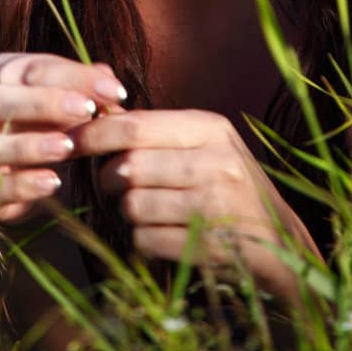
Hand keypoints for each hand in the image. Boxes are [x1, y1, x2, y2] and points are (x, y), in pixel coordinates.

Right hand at [0, 52, 126, 224]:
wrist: (32, 180)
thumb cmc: (49, 124)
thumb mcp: (68, 101)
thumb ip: (84, 88)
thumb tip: (105, 75)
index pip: (24, 69)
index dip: (71, 75)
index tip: (113, 89)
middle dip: (42, 103)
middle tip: (86, 110)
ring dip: (28, 145)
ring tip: (68, 147)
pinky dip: (21, 185)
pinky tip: (53, 182)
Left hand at [68, 107, 323, 298]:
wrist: (280, 244)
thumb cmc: (228, 187)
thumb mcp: (202, 145)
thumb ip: (154, 128)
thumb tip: (99, 104)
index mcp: (210, 128)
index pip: (134, 125)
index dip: (94, 133)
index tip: (72, 141)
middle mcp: (217, 162)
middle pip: (128, 168)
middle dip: (108, 180)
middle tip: (111, 186)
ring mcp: (216, 206)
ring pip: (133, 206)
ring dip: (127, 214)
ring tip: (146, 212)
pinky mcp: (210, 246)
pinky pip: (146, 240)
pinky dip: (143, 241)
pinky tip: (162, 236)